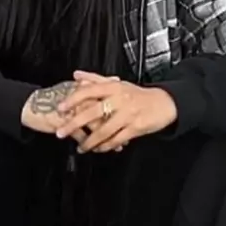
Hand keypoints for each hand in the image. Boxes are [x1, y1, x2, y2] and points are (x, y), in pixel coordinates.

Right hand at [20, 76, 121, 145]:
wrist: (32, 106)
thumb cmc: (54, 98)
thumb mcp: (75, 87)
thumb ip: (94, 84)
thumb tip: (114, 79)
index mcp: (86, 89)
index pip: (107, 99)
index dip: (119, 112)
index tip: (127, 121)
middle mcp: (81, 98)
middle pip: (104, 114)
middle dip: (115, 128)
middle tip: (124, 139)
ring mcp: (73, 110)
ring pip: (94, 126)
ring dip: (104, 139)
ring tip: (111, 147)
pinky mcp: (64, 121)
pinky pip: (80, 134)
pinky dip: (87, 143)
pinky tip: (91, 148)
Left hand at [55, 71, 177, 152]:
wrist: (164, 103)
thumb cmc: (138, 94)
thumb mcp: (118, 84)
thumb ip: (95, 79)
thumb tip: (77, 75)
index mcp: (113, 87)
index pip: (89, 91)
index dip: (73, 100)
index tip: (60, 108)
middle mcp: (120, 99)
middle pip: (93, 112)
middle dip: (74, 124)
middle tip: (61, 132)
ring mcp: (128, 114)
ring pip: (104, 130)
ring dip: (90, 141)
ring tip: (81, 147)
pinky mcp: (136, 127)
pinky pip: (117, 139)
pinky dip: (106, 146)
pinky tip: (98, 149)